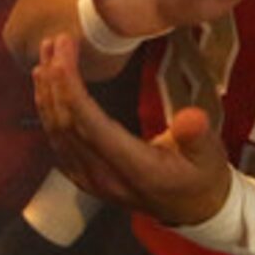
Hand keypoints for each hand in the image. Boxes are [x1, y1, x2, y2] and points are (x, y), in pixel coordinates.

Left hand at [33, 32, 233, 227]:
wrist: (195, 211)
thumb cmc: (202, 176)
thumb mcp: (210, 156)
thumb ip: (197, 137)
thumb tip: (191, 118)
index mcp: (134, 169)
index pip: (91, 125)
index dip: (71, 89)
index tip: (64, 54)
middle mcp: (103, 176)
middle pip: (66, 125)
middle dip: (55, 81)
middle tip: (52, 43)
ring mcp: (90, 180)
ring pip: (56, 133)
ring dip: (46, 92)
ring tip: (45, 56)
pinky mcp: (84, 177)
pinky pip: (58, 142)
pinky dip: (48, 111)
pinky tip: (47, 88)